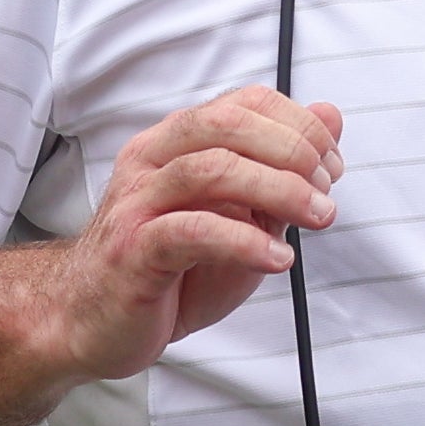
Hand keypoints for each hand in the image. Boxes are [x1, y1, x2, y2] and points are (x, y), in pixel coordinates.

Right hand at [43, 87, 343, 384]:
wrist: (92, 322)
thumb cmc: (168, 269)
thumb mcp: (239, 214)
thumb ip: (280, 167)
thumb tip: (331, 115)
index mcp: (176, 142)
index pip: (243, 104)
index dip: (299, 125)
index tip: (333, 164)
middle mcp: (151, 160)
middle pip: (227, 125)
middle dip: (292, 150)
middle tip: (327, 189)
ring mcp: (137, 203)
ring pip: (210, 169)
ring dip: (278, 190)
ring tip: (317, 218)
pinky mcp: (133, 250)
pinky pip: (192, 231)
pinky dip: (245, 241)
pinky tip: (277, 258)